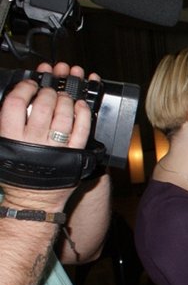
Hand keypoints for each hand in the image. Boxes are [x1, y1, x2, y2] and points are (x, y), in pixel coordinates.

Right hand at [0, 62, 98, 209]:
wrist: (34, 201)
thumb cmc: (18, 174)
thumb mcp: (3, 148)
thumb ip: (8, 125)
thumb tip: (18, 99)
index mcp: (11, 137)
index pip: (16, 103)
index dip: (25, 88)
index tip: (31, 84)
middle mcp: (33, 141)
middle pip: (43, 106)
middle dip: (48, 92)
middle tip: (49, 90)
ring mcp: (56, 148)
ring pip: (63, 115)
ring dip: (65, 100)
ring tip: (64, 96)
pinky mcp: (74, 154)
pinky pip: (82, 129)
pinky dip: (83, 114)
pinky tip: (81, 105)